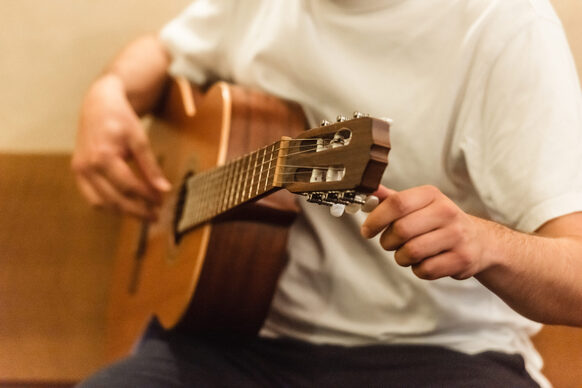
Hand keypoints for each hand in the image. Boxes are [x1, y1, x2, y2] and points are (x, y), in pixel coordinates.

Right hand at [71, 74, 170, 219]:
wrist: (98, 105)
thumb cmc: (120, 120)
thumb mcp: (140, 139)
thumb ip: (151, 166)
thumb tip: (164, 189)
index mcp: (102, 156)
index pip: (128, 186)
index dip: (146, 197)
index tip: (161, 203)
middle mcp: (87, 167)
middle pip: (114, 200)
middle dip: (136, 211)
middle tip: (155, 216)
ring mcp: (79, 171)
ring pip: (101, 204)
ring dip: (123, 212)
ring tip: (144, 214)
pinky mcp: (78, 173)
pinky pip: (93, 197)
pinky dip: (110, 205)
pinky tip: (127, 205)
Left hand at [361, 185, 491, 279]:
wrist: (479, 241)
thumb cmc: (439, 222)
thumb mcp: (419, 204)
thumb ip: (392, 199)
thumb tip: (369, 190)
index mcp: (431, 195)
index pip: (397, 203)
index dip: (376, 219)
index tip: (367, 230)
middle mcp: (447, 211)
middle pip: (401, 230)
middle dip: (388, 241)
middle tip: (390, 243)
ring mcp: (457, 236)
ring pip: (411, 252)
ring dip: (401, 257)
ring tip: (408, 253)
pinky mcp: (462, 259)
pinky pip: (425, 270)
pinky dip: (418, 270)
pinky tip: (425, 261)